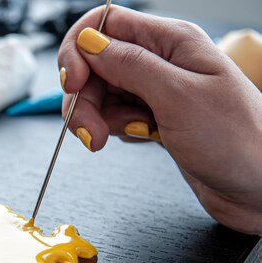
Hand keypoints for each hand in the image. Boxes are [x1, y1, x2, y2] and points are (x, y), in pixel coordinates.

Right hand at [58, 6, 261, 234]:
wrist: (257, 185)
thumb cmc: (236, 140)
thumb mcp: (178, 97)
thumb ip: (130, 65)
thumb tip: (89, 42)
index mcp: (171, 41)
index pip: (105, 24)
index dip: (79, 50)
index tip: (73, 82)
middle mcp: (161, 60)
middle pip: (96, 63)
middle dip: (82, 96)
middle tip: (88, 128)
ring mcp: (156, 89)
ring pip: (101, 91)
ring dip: (93, 117)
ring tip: (104, 140)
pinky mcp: (153, 115)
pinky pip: (114, 113)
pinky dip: (111, 128)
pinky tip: (134, 138)